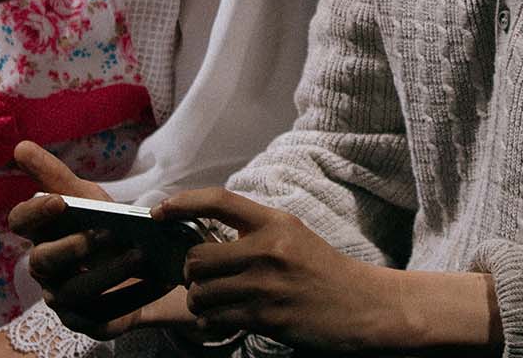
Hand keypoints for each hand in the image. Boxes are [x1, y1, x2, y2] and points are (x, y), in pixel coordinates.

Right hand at [12, 142, 193, 340]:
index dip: (34, 212)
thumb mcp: (86, 198)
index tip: (59, 200)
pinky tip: (155, 283)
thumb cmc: (101, 224)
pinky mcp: (85, 322)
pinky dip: (132, 300)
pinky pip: (102, 317)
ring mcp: (62, 299)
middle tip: (109, 233)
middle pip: (43, 261)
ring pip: (75, 291)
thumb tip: (20, 146)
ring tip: (141, 257)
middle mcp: (44, 269)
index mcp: (40, 233)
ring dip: (109, 274)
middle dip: (74, 247)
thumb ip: (55, 175)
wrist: (136, 262)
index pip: (19, 222)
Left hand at [161, 189, 398, 350]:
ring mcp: (265, 285)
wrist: (363, 306)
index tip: (159, 211)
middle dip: (190, 272)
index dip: (182, 202)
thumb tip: (205, 235)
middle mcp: (268, 249)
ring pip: (201, 292)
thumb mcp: (293, 236)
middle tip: (200, 279)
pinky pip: (216, 318)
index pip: (218, 200)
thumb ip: (255, 232)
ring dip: (199, 301)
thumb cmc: (324, 271)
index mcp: (274, 222)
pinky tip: (226, 319)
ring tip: (213, 302)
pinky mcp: (266, 317)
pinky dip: (213, 321)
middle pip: (197, 256)